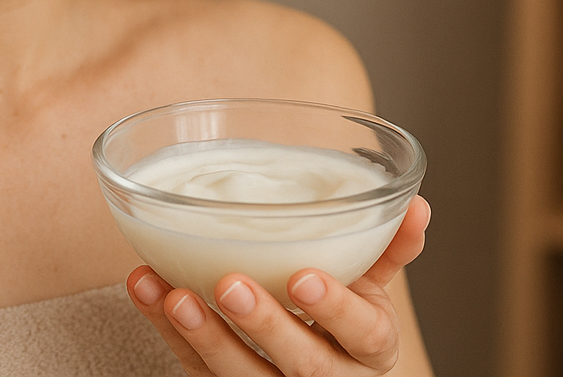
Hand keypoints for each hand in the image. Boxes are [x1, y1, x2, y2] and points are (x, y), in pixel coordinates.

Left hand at [126, 195, 429, 374]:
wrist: (324, 376)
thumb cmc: (342, 322)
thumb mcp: (370, 289)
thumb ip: (386, 247)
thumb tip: (416, 203)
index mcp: (369, 346)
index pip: (363, 333)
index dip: (334, 309)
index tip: (303, 277)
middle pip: (302, 365)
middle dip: (264, 326)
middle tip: (230, 285)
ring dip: (205, 337)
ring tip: (175, 296)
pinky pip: (196, 369)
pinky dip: (168, 331)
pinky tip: (146, 290)